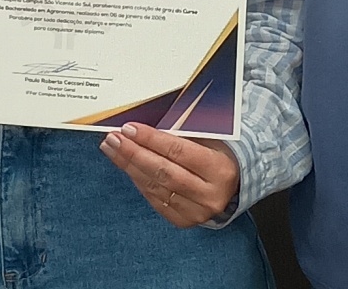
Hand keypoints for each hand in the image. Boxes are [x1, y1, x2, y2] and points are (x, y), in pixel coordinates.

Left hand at [100, 123, 239, 227]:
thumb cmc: (218, 153)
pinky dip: (139, 181)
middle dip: (133, 153)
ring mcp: (197, 212)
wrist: (234, 183)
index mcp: (219, 169)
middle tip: (113, 139)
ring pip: (156, 187)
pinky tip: (128, 167)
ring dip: (130, 167)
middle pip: (163, 172)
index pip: (178, 151)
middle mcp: (209, 195)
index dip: (151, 139)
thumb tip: (143, 126)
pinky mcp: (184, 221)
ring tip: (113, 150)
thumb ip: (181, 134)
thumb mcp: (209, 139)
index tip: (129, 128)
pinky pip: (155, 199)